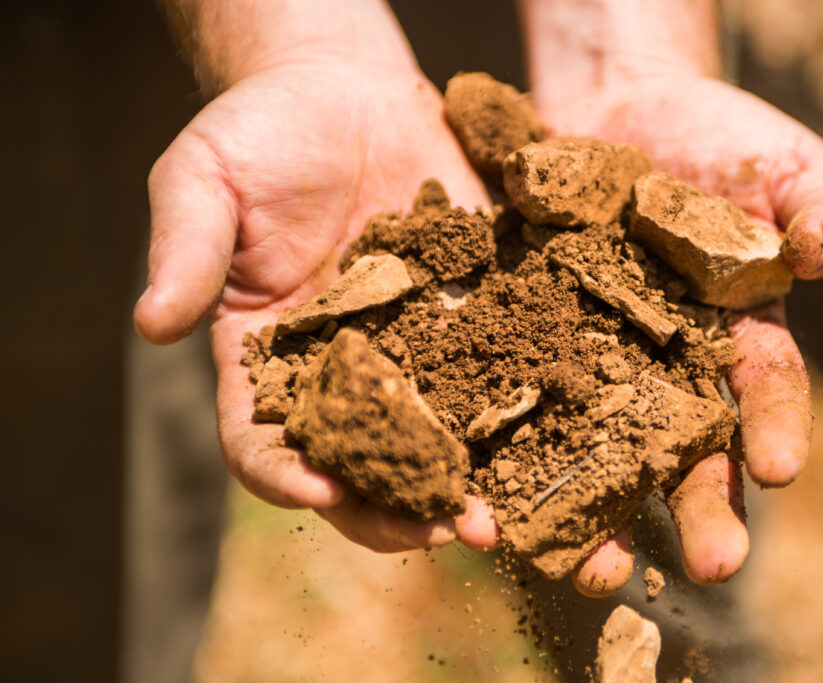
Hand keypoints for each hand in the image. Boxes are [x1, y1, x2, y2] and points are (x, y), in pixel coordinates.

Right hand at [135, 56, 494, 551]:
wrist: (346, 90)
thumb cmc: (261, 131)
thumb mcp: (206, 179)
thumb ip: (188, 251)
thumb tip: (151, 324)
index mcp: (266, 356)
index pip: (263, 440)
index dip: (287, 476)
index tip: (324, 493)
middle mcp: (341, 370)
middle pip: (361, 464)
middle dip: (398, 508)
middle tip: (445, 533)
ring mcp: (410, 351)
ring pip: (435, 442)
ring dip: (467, 485)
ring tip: (505, 518)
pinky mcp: (469, 319)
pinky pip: (494, 377)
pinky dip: (517, 417)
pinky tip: (553, 440)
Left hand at [532, 70, 822, 593]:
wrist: (619, 111)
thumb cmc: (717, 141)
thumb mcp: (781, 163)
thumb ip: (819, 205)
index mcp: (739, 338)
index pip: (766, 390)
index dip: (775, 428)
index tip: (779, 469)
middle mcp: (669, 369)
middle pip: (686, 448)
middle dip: (700, 507)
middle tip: (712, 568)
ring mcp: (597, 361)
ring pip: (597, 450)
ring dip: (598, 513)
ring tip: (590, 568)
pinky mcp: (533, 342)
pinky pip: (518, 400)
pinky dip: (507, 448)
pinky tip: (495, 496)